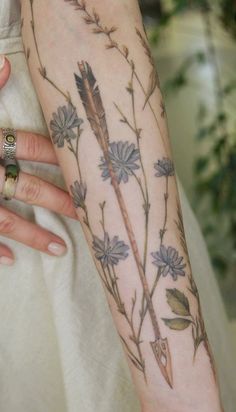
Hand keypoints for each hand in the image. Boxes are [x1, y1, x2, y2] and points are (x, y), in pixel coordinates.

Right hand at [0, 55, 77, 264]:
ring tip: (62, 249)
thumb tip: (5, 63)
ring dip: (35, 236)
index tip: (86, 166)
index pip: (31, 146)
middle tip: (88, 214)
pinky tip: (12, 260)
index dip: (59, 155)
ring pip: (7, 221)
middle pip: (28, 188)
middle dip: (60, 201)